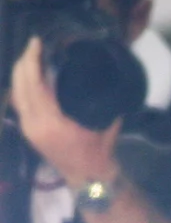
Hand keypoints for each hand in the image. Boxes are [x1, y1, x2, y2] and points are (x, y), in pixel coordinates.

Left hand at [12, 37, 117, 185]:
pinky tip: (28, 76)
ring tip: (30, 57)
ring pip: (15, 92)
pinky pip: (18, 101)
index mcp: (53, 122)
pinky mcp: (27, 130)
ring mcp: (28, 128)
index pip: (35, 84)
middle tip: (33, 45)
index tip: (37, 43)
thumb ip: (97, 102)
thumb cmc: (99, 152)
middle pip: (20, 85)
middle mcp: (35, 124)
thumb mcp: (103, 123)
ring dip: (20, 72)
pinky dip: (21, 85)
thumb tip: (100, 76)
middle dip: (23, 62)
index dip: (32, 61)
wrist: (88, 178)